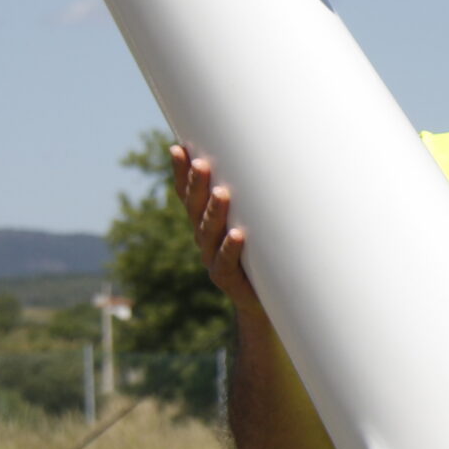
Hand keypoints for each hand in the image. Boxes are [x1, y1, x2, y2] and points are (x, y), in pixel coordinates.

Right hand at [170, 144, 262, 315]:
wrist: (264, 299)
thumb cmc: (261, 252)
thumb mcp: (255, 221)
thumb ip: (254, 196)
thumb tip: (270, 155)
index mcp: (204, 220)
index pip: (187, 193)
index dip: (181, 173)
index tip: (178, 149)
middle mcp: (203, 237)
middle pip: (195, 208)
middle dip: (197, 186)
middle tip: (202, 165)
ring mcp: (212, 258)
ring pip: (209, 232)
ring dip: (215, 212)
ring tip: (221, 193)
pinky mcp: (227, 278)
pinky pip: (227, 261)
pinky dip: (231, 247)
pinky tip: (237, 234)